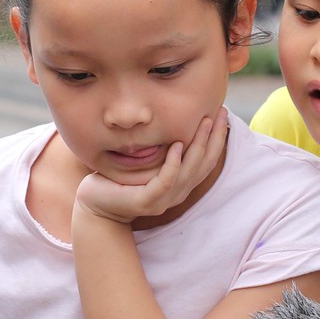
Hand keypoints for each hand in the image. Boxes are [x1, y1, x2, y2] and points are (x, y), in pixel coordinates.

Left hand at [74, 114, 225, 225]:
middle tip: (222, 113)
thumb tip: (173, 120)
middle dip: (215, 138)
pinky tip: (178, 145)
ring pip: (189, 171)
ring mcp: (163, 200)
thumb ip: (163, 149)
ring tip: (205, 123)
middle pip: (204, 164)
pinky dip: (174, 163)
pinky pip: (166, 181)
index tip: (223, 115)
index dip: (218, 139)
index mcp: (180, 185)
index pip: (206, 161)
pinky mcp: (147, 202)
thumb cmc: (120, 179)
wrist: (96, 205)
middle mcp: (177, 194)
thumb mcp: (147, 162)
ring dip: (199, 145)